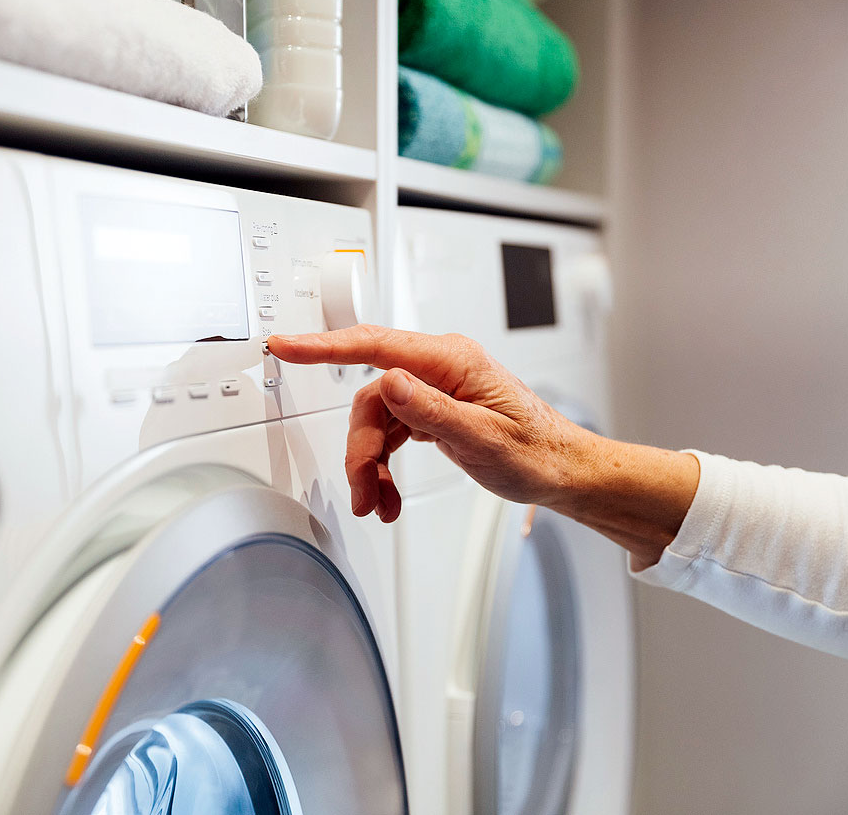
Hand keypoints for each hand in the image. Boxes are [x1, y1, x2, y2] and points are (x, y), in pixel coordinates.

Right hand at [268, 326, 593, 521]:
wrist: (561, 470)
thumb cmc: (535, 451)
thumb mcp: (482, 437)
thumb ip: (431, 411)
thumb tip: (389, 382)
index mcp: (452, 361)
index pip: (375, 346)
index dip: (324, 346)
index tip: (286, 345)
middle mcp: (440, 367)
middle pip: (371, 398)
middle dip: (361, 448)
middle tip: (363, 490)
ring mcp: (435, 388)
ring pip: (377, 420)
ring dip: (371, 464)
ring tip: (377, 502)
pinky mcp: (432, 409)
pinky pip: (391, 432)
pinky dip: (384, 465)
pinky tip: (388, 493)